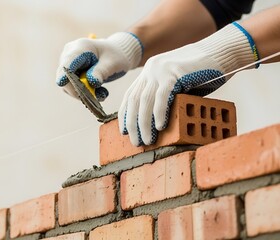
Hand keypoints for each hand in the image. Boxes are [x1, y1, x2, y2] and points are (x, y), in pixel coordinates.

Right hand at [56, 32, 142, 100]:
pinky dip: (86, 92)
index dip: (64, 74)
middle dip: (79, 90)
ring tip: (103, 93)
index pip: (68, 63)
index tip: (62, 83)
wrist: (116, 54)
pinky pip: (73, 87)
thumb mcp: (113, 63)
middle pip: (65, 76)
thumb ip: (101, 71)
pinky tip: (99, 91)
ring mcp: (69, 64)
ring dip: (85, 93)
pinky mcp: (70, 73)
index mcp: (81, 47)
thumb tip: (91, 82)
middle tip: (98, 96)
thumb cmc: (115, 55)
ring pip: (69, 85)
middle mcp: (70, 54)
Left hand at [119, 22, 258, 145]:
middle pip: (134, 100)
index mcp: (150, 71)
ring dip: (144, 123)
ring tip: (147, 140)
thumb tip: (156, 124)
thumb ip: (166, 97)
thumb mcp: (178, 85)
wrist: (222, 51)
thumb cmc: (203, 73)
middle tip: (135, 142)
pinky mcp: (174, 72)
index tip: (124, 131)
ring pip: (145, 100)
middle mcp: (151, 69)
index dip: (125, 114)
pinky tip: (159, 126)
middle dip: (132, 124)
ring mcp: (161, 69)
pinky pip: (162, 96)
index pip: (131, 95)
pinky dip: (159, 113)